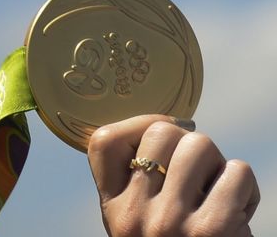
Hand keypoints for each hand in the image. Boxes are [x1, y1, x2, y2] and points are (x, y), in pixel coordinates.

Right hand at [87, 115, 259, 236]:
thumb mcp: (135, 224)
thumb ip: (136, 186)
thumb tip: (173, 129)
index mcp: (112, 209)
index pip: (103, 142)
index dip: (137, 123)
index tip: (164, 130)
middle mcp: (134, 214)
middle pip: (160, 133)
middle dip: (188, 142)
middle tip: (198, 169)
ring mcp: (171, 221)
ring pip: (200, 144)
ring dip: (218, 162)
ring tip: (217, 189)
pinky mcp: (213, 229)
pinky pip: (236, 172)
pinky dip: (245, 187)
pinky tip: (238, 209)